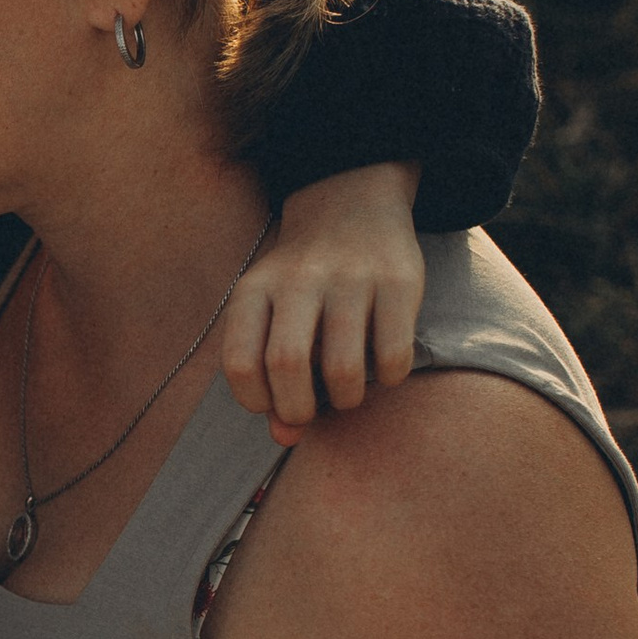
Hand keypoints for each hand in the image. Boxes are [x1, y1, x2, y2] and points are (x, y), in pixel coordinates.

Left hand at [224, 163, 422, 445]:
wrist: (350, 202)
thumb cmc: (303, 281)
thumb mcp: (270, 314)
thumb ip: (269, 376)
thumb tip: (285, 436)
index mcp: (255, 289)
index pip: (240, 363)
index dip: (256, 400)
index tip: (273, 402)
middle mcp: (298, 279)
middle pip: (286, 365)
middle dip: (298, 408)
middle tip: (310, 412)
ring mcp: (350, 278)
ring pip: (342, 367)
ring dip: (345, 399)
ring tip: (346, 393)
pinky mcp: (398, 280)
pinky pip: (392, 354)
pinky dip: (388, 378)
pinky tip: (382, 368)